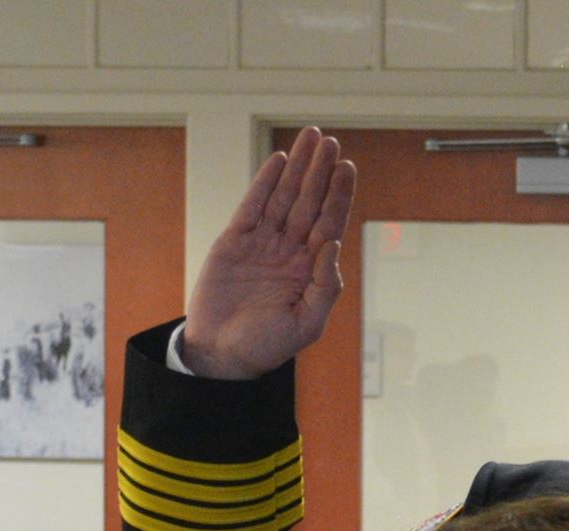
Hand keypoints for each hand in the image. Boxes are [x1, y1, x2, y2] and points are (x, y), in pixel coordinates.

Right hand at [181, 127, 357, 379]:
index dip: (338, 194)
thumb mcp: (306, 324)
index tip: (347, 166)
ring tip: (311, 138)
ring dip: (298, 168)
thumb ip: (326, 287)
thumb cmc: (266, 346)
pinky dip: (265, 183)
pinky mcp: (234, 241)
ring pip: (283, 196)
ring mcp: (262, 243)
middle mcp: (289, 251)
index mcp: (310, 269)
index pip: (329, 223)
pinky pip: (252, 206)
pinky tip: (279, 161)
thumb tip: (333, 244)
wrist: (221, 354)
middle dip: (320, 171)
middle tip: (330, 141)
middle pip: (309, 201)